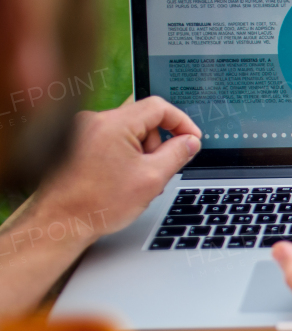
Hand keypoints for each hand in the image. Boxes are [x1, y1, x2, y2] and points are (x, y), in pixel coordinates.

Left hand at [36, 96, 201, 235]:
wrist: (60, 222)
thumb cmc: (99, 204)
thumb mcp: (152, 178)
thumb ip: (178, 154)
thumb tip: (191, 141)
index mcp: (113, 124)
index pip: (159, 107)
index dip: (181, 122)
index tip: (192, 139)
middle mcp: (94, 121)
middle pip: (143, 121)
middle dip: (156, 146)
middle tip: (155, 172)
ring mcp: (82, 130)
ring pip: (127, 132)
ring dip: (139, 153)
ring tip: (132, 181)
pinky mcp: (75, 141)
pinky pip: (110, 140)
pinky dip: (122, 156)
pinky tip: (119, 179)